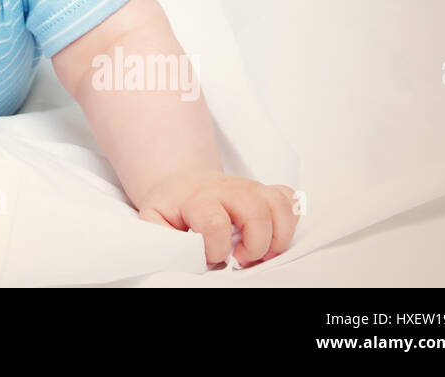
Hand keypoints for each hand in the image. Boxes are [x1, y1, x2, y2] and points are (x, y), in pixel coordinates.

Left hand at [135, 170, 299, 266]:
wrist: (180, 183)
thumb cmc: (171, 208)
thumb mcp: (154, 220)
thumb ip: (163, 238)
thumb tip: (182, 256)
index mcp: (197, 197)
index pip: (215, 221)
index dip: (216, 248)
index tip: (211, 257)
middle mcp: (227, 188)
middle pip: (255, 211)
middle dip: (254, 244)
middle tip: (240, 259)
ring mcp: (249, 187)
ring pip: (279, 204)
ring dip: (278, 237)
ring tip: (261, 253)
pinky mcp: (264, 192)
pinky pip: (289, 199)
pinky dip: (289, 221)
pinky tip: (272, 237)